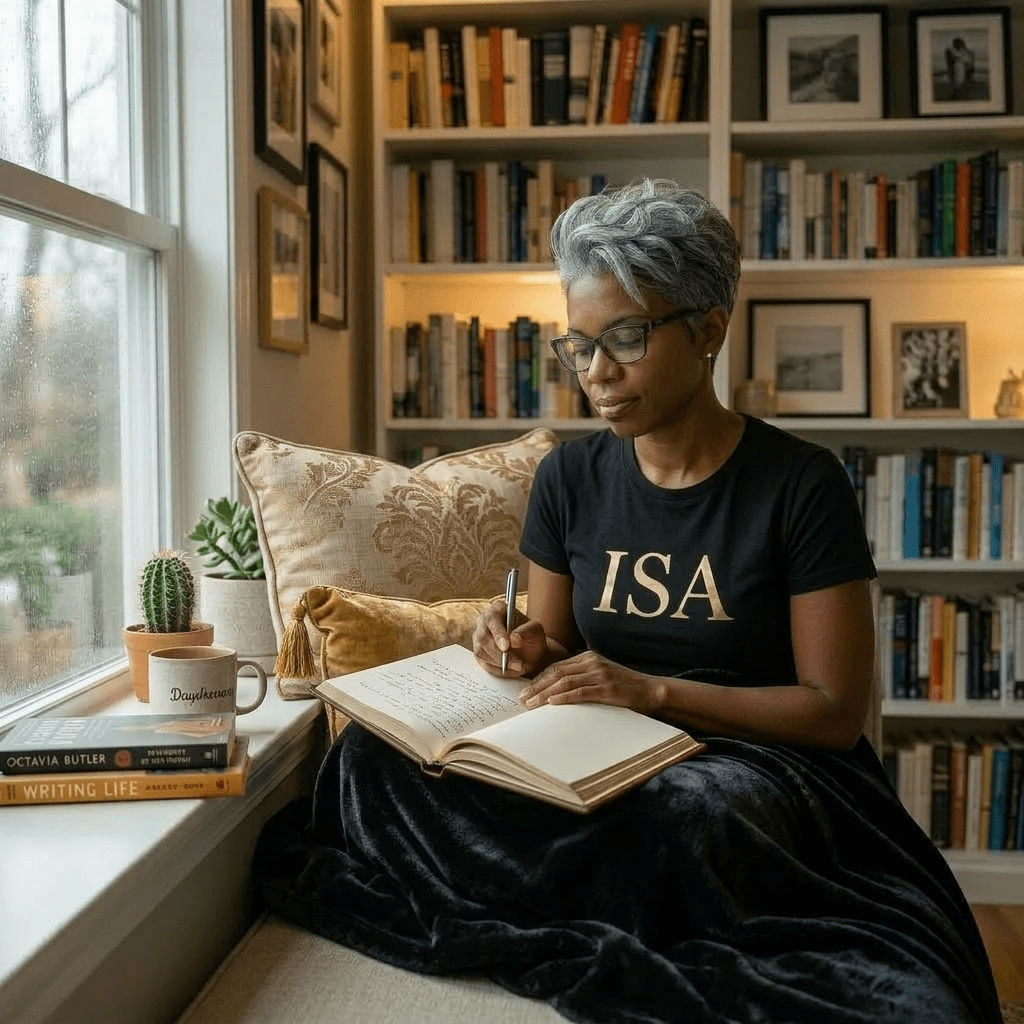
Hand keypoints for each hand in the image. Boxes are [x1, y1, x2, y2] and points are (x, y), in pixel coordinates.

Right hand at [472, 598, 548, 677]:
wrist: (530, 650)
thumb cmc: (532, 637)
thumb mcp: (535, 632)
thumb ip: (526, 632)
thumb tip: (514, 639)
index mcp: (497, 609)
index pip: (492, 619)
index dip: (497, 633)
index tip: (506, 647)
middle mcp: (484, 621)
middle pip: (483, 637)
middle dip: (500, 653)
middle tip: (518, 664)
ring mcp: (478, 637)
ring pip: (481, 651)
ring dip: (500, 662)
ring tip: (519, 666)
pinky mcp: (479, 652)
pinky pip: (483, 662)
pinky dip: (497, 668)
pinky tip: (511, 669)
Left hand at [518, 650, 664, 714]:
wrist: (649, 690)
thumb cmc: (622, 687)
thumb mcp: (599, 676)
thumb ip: (580, 678)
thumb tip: (554, 692)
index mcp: (587, 658)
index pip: (556, 667)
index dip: (538, 680)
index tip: (525, 692)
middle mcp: (591, 662)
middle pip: (556, 673)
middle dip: (537, 687)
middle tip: (522, 700)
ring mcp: (599, 674)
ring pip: (565, 682)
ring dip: (545, 694)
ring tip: (532, 704)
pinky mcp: (607, 688)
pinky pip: (581, 692)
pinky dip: (564, 697)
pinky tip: (552, 703)